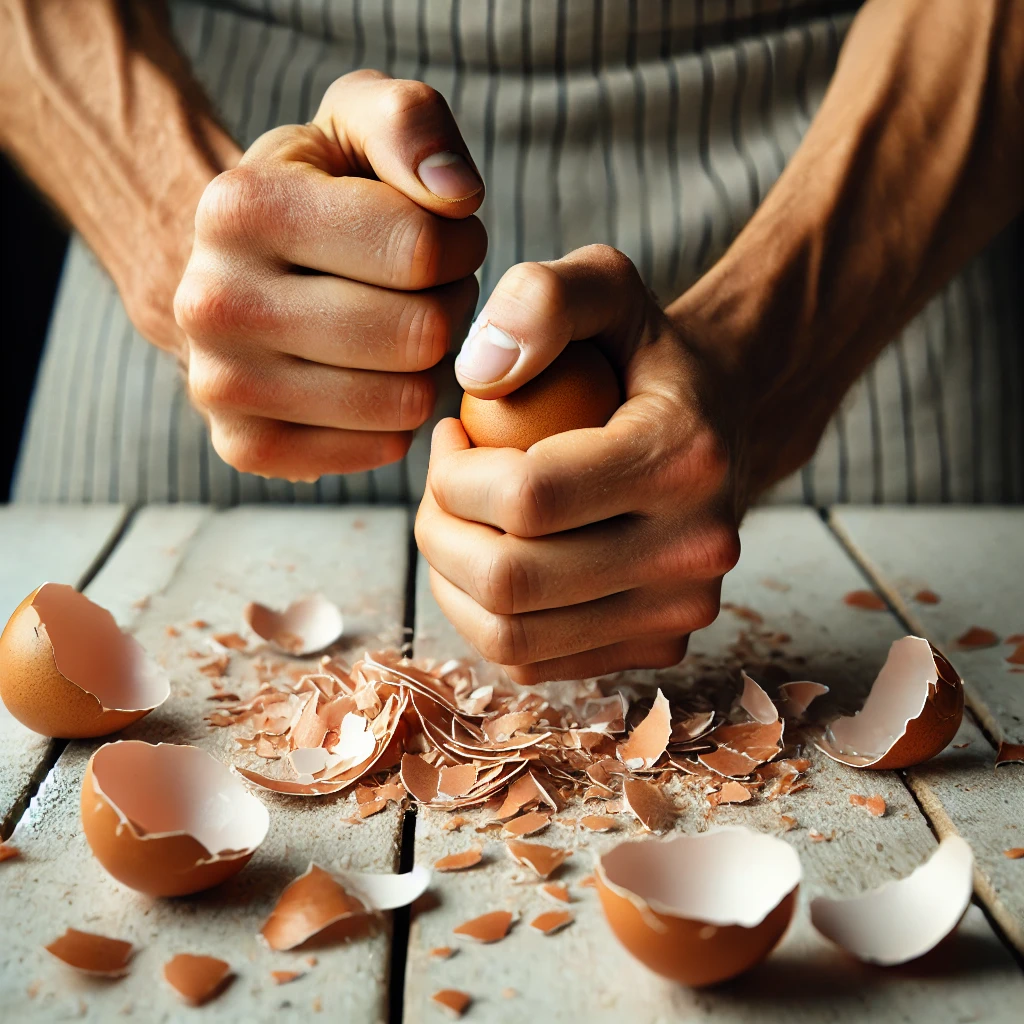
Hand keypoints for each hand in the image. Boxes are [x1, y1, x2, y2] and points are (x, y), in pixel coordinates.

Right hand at [174, 71, 486, 480]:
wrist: (238, 270)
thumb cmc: (319, 194)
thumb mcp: (355, 124)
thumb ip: (412, 125)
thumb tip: (457, 196)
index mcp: (239, 208)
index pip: (419, 248)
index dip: (458, 243)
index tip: (440, 237)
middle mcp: (212, 303)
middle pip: (419, 333)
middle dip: (448, 306)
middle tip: (425, 289)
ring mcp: (221, 386)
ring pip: (407, 400)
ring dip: (429, 365)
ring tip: (401, 326)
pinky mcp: (246, 447)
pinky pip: (383, 448)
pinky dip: (398, 416)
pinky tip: (374, 377)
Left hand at [415, 245, 743, 683]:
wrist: (718, 422)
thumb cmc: (643, 355)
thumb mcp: (604, 285)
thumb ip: (542, 301)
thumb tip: (477, 378)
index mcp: (685, 456)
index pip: (528, 499)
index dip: (453, 475)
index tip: (449, 435)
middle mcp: (696, 549)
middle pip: (513, 581)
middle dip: (439, 532)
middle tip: (440, 487)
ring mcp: (683, 610)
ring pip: (514, 637)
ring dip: (451, 581)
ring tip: (455, 522)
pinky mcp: (660, 644)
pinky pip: (534, 659)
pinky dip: (484, 617)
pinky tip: (487, 558)